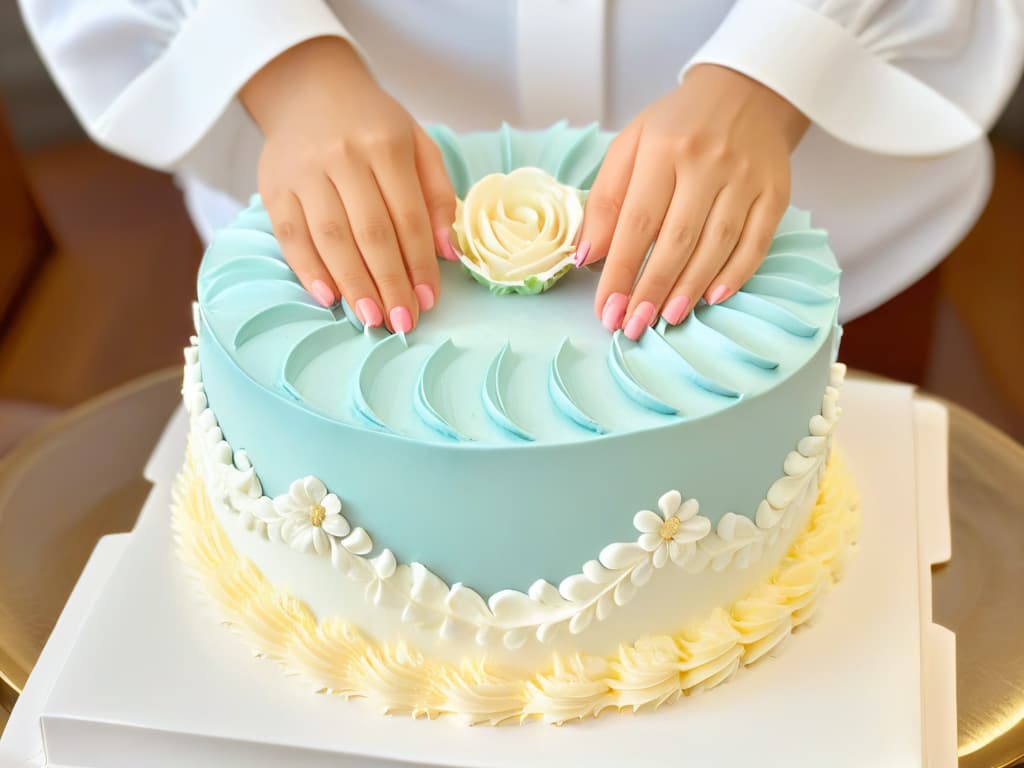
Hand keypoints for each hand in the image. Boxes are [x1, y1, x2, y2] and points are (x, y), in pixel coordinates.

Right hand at [240, 37, 456, 332]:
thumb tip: (448, 253)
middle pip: (370, 233)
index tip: (428, 301)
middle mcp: (343, 157)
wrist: (309, 88)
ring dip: (353, 284)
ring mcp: (304, 172)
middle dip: (389, 283)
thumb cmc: (373, 126)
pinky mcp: (274, 187)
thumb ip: (437, 195)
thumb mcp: (418, 145)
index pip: (408, 217)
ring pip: (331, 238)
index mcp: (386, 146)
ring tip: (372, 319)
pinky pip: (290, 235)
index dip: (419, 264)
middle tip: (402, 323)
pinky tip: (328, 297)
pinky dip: (308, 270)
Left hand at [577, 64, 808, 338]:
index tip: (606, 308)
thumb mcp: (630, 146)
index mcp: (663, 149)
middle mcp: (707, 162)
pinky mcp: (775, 192)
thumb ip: (606, 199)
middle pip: (676, 239)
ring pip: (716, 245)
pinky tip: (713, 298)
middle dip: (652, 289)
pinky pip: (757, 242)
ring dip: (690, 288)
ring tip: (667, 319)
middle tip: (633, 326)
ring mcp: (746, 178)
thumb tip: (588, 256)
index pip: (636, 221)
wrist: (746, 91)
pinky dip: (737, 274)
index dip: (621, 270)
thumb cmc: (677, 126)